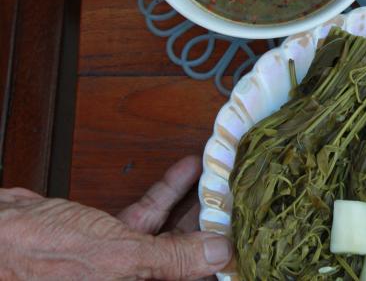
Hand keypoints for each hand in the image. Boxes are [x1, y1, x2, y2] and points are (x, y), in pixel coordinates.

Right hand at [0, 156, 230, 280]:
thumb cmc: (43, 254)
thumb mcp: (119, 256)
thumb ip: (172, 259)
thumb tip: (220, 254)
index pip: (195, 280)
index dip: (221, 261)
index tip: (248, 236)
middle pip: (188, 258)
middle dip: (214, 227)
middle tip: (239, 199)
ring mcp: (120, 262)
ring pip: (171, 233)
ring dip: (195, 203)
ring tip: (221, 178)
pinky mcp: (108, 237)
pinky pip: (147, 215)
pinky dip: (167, 191)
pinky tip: (187, 169)